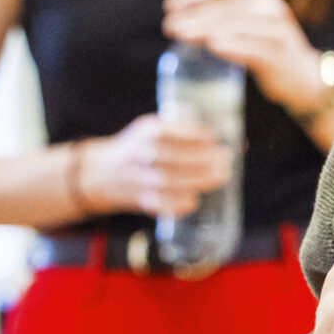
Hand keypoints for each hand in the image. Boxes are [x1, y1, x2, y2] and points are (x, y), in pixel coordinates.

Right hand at [79, 114, 230, 217]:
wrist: (104, 174)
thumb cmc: (142, 148)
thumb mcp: (154, 129)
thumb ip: (183, 130)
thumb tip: (229, 137)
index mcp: (145, 132)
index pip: (167, 131)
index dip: (193, 135)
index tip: (214, 138)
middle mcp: (138, 154)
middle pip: (170, 158)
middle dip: (200, 159)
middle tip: (225, 160)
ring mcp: (136, 179)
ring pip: (166, 181)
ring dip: (196, 180)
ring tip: (220, 176)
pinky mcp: (139, 200)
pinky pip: (158, 204)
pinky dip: (177, 204)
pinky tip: (194, 200)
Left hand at [161, 0, 325, 115]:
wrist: (304, 79)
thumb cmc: (268, 51)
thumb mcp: (247, 27)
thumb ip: (223, 19)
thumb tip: (180, 21)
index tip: (169, 7)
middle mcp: (271, 7)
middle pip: (226, 7)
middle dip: (194, 16)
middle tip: (168, 26)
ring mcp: (278, 29)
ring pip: (236, 26)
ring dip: (205, 30)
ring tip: (182, 35)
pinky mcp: (281, 53)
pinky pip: (253, 48)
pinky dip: (232, 46)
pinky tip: (212, 47)